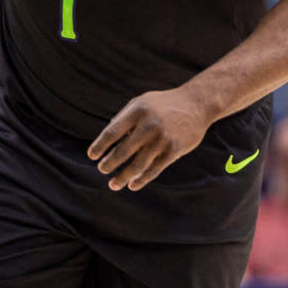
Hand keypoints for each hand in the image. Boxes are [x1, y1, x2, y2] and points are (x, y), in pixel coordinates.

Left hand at [88, 86, 212, 191]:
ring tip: (113, 184)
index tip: (92, 156)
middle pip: (123, 151)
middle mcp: (148, 125)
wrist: (196, 104)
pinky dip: (142, 180)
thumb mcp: (141, 102)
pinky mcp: (174, 150)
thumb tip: (105, 141)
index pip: (112, 132)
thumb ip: (124, 118)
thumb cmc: (163, 104)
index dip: (100, 146)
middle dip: (109, 164)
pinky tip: (133, 185)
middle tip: (101, 170)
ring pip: (138, 165)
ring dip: (123, 177)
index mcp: (137, 111)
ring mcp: (162, 139)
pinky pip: (154, 170)